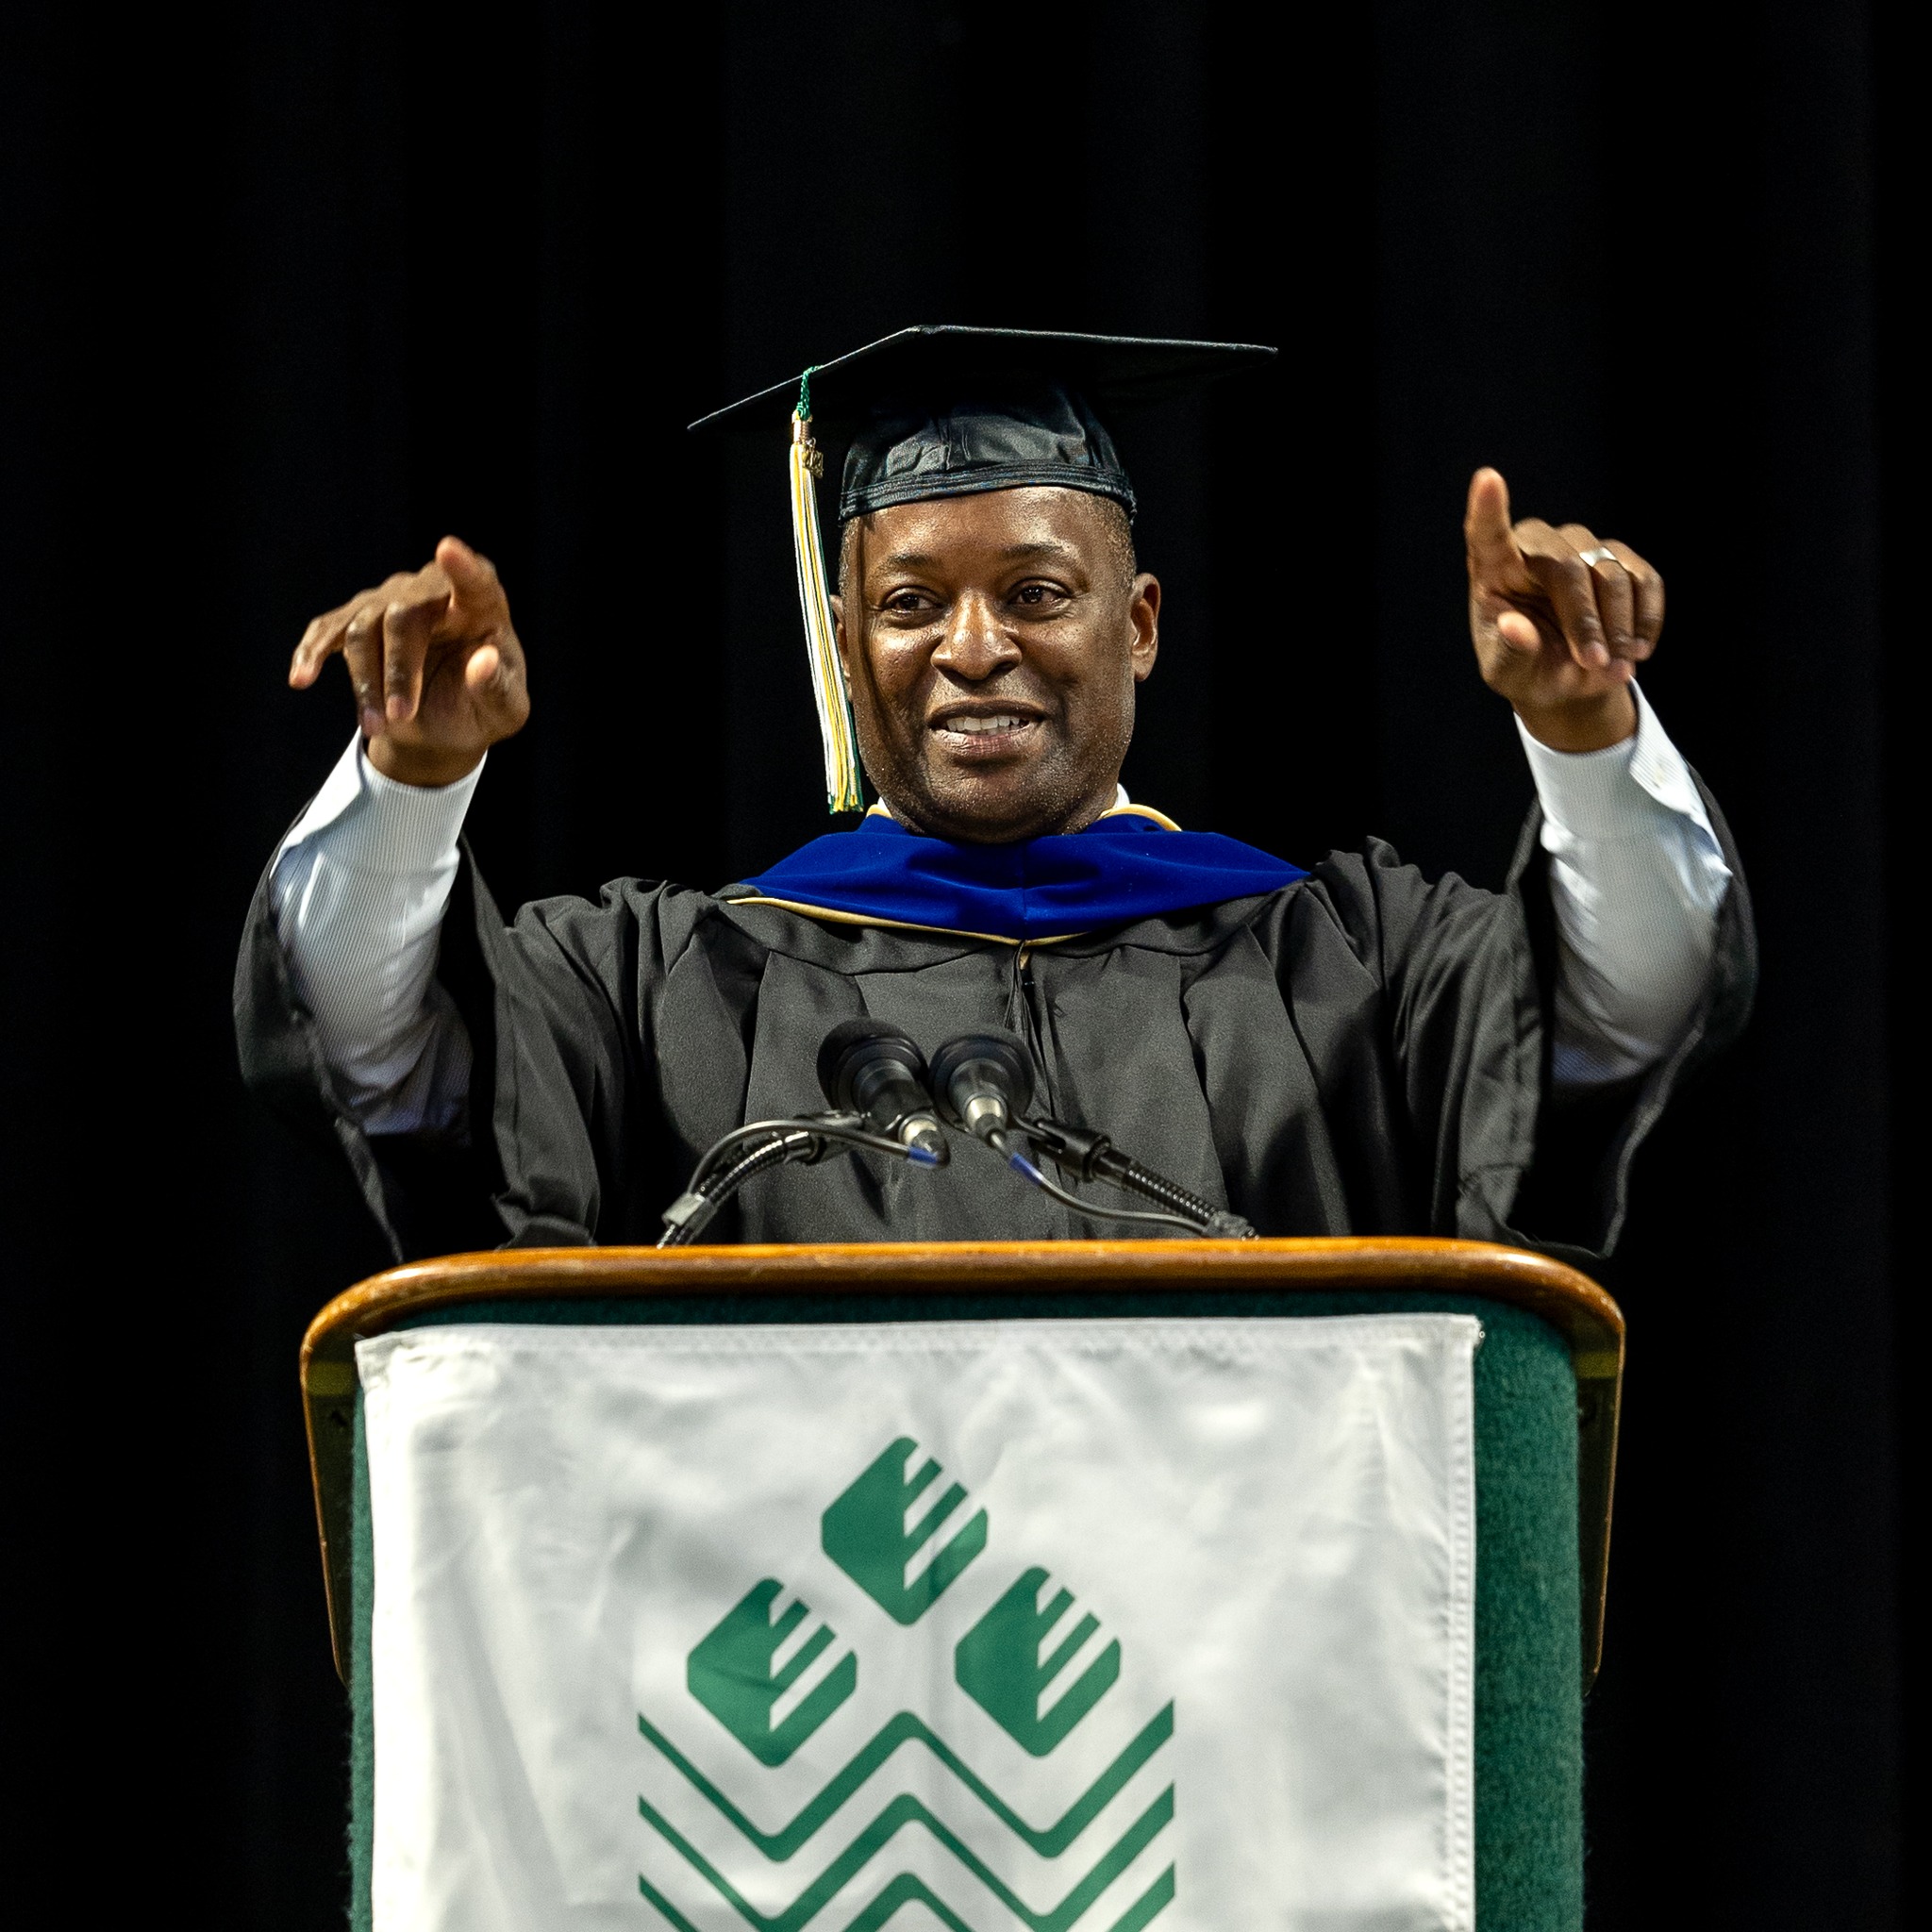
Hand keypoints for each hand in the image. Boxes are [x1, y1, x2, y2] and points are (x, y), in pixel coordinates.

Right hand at [287, 536, 530, 785]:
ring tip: (376, 727)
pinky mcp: (358, 621)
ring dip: (365, 682)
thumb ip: (498, 690)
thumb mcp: (504, 712)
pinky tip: (301, 679)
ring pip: (362, 628)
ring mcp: (391, 601)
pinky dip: (313, 652)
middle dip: (397, 670)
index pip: (477, 583)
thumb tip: (482, 662)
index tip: (447, 550)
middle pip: (402, 616)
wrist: (447, 722)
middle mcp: (433, 593)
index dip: (463, 568)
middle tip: (400, 716)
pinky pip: (329, 629)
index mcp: (482, 608)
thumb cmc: (484, 707)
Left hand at [1464, 468, 1660, 750]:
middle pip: (1568, 567)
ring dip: (1618, 627)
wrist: (1565, 677)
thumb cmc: (1525, 669)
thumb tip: (1515, 627)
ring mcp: (1581, 547)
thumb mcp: (1508, 673)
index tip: (1486, 479)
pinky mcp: (1619, 559)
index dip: (1487, 509)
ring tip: (1613, 667)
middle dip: (1585, 620)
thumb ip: (1510, 653)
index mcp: (1494, 571)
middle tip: (1593, 663)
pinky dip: (1645, 619)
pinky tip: (1638, 650)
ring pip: (1611, 575)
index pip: (1487, 535)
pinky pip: (1644, 580)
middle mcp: (1537, 547)